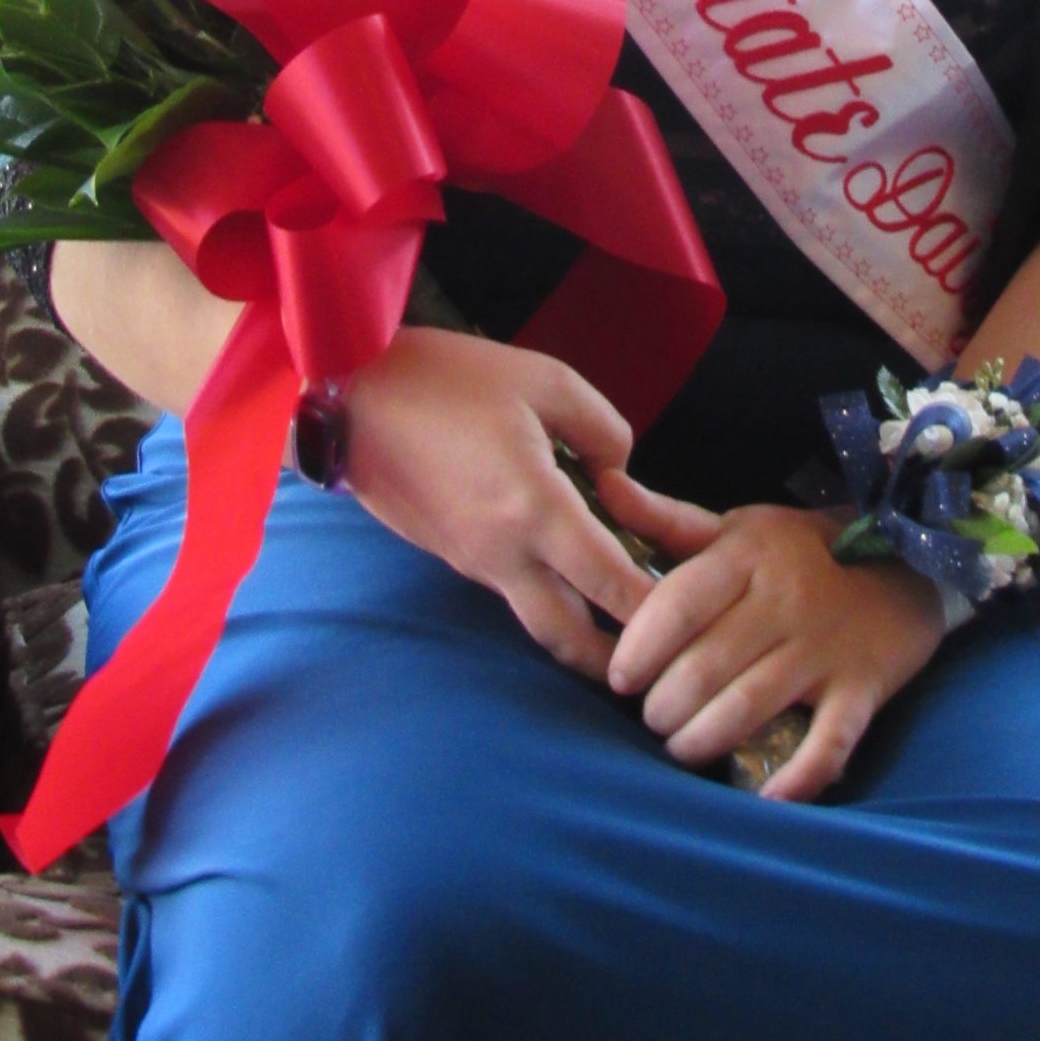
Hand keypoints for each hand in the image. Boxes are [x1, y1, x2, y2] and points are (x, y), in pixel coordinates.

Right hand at [341, 329, 652, 682]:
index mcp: (534, 508)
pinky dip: (545, 598)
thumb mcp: (544, 379)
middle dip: (616, 661)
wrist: (350, 398)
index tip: (689, 616)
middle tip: (657, 660)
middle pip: (569, 637)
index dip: (654, 607)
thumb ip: (601, 428)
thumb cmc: (448, 379)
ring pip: (537, 621)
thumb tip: (617, 474)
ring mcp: (470, 562)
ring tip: (624, 626)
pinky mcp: (449, 556)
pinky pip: (508, 593)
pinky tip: (567, 576)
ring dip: (581, 632)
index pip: (610, 582)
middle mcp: (502, 553)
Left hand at [597, 473, 945, 802]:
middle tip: (652, 718)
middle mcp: (783, 600)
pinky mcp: (861, 689)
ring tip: (682, 748)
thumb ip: (666, 518)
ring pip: (747, 707)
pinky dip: (797, 779)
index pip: (678, 604)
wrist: (907, 562)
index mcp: (747, 555)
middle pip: (704, 666)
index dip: (639, 648)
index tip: (619, 677)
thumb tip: (603, 485)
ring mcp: (824, 648)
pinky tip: (765, 800)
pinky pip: (828, 743)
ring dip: (700, 741)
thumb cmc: (801, 551)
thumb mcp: (738, 526)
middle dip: (663, 707)